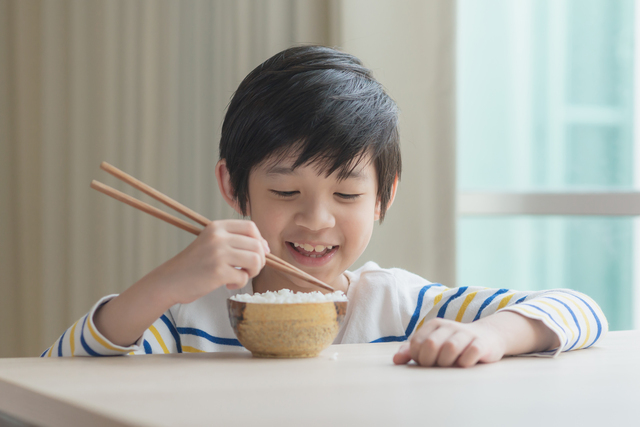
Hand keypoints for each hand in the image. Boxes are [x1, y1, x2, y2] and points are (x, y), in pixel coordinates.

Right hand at [154, 220, 269, 304]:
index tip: (258, 253)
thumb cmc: (194, 264)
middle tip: (247, 270)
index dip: (260, 241)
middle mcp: (218, 237)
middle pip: (257, 245)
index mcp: (217, 227)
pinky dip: (239, 284)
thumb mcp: (211, 243)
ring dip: (253, 272)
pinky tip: (227, 284)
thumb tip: (265, 247)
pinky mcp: (218, 272)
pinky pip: (244, 278)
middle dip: (259, 261)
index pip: (251, 226)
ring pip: (256, 260)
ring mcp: (218, 254)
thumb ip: (234, 241)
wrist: (170, 280)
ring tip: (241, 276)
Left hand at [392, 317, 505, 367]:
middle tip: (436, 366)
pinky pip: (470, 354)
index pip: (416, 343)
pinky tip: (464, 364)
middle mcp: (449, 326)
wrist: (488, 336)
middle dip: (430, 361)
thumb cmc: (454, 343)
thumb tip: (396, 360)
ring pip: (450, 348)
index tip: (425, 362)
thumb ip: (413, 350)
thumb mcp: (433, 343)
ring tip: (450, 365)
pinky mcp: (481, 344)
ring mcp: (466, 334)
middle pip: (431, 345)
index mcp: (434, 325)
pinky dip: (464, 363)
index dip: (418, 357)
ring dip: (447, 362)